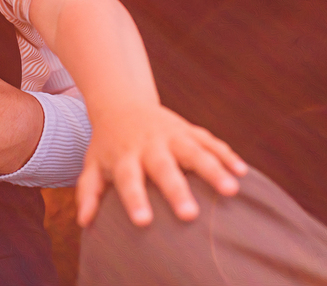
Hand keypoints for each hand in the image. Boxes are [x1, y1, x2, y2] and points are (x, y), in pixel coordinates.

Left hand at [76, 103, 246, 227]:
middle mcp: (149, 145)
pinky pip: (210, 142)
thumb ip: (88, 192)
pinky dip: (226, 155)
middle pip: (164, 168)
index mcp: (125, 156)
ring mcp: (172, 135)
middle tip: (190, 215)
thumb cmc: (107, 145)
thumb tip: (84, 222)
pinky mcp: (189, 130)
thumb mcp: (93, 164)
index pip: (129, 180)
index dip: (135, 200)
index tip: (143, 222)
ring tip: (232, 191)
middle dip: (177, 190)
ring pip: (194, 151)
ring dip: (214, 170)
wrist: (121, 104)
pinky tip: (242, 172)